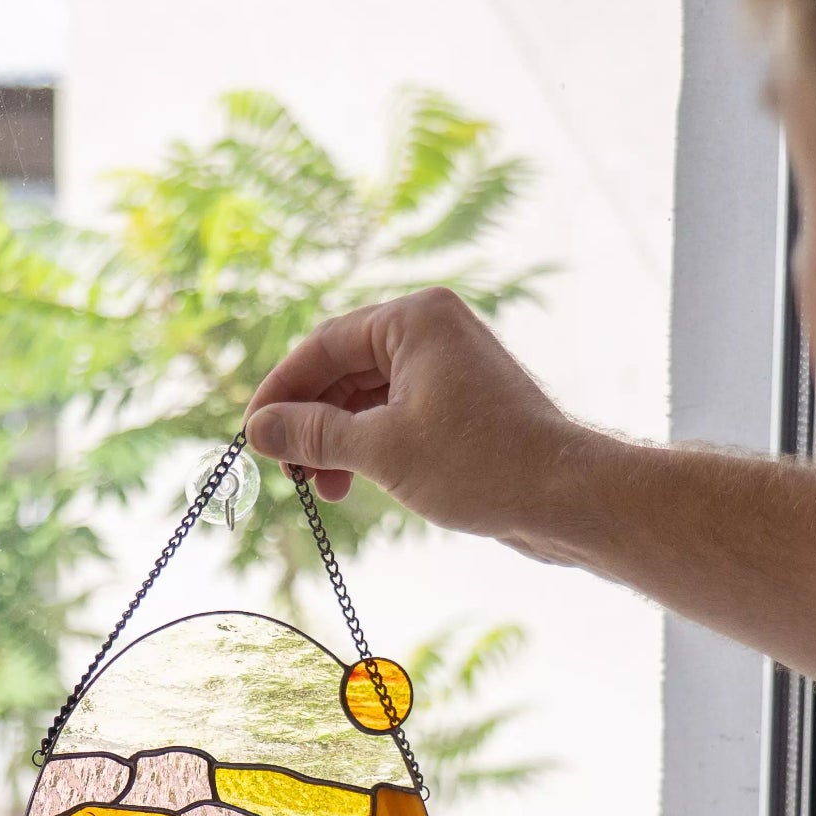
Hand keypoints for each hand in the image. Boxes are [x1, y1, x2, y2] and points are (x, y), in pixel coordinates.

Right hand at [245, 287, 610, 559]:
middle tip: (286, 468)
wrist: (564, 497)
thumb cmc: (481, 464)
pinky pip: (391, 414)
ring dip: (334, 440)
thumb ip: (313, 434)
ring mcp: (446, 366)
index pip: (322, 344)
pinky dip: (365, 446)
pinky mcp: (457, 403)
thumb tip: (256, 427)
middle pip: (341, 368)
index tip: (251, 434)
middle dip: (309, 420)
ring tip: (320, 486)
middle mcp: (431, 331)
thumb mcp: (382, 450)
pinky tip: (350, 482)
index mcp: (414, 318)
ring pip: (364, 396)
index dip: (280, 391)